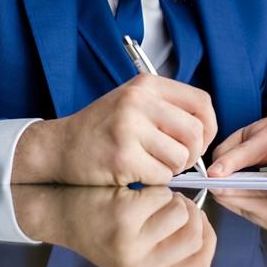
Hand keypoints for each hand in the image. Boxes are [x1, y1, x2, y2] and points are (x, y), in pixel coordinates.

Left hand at [11, 185, 216, 266]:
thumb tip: (201, 227)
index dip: (205, 236)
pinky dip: (153, 188)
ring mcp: (132, 245)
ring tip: (148, 199)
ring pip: (181, 212)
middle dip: (190, 212)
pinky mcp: (124, 219)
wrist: (61, 215)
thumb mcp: (137, 253)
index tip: (196, 220)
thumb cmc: (103, 228)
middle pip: (195, 236)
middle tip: (171, 202)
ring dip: (170, 198)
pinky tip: (133, 193)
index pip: (201, 263)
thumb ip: (168, 249)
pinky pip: (161, 196)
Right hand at [12, 74, 216, 185]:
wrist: (58, 147)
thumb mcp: (133, 104)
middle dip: (192, 154)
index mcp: (146, 85)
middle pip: (195, 132)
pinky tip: (137, 173)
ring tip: (151, 165)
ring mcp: (128, 128)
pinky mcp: (122, 157)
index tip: (198, 141)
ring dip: (172, 169)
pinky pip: (162, 176)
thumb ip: (167, 109)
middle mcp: (138, 101)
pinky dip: (155, 181)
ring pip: (181, 157)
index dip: (208, 127)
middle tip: (175, 161)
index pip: (202, 102)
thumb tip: (206, 131)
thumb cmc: (100, 129)